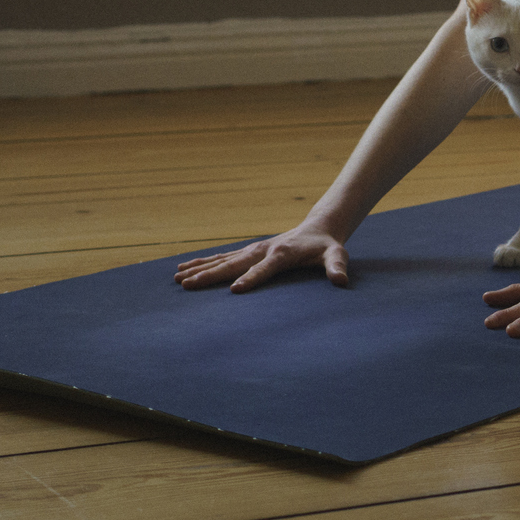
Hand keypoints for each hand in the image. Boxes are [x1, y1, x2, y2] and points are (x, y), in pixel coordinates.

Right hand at [174, 228, 348, 291]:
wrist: (317, 229)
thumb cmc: (327, 247)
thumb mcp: (336, 255)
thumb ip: (337, 267)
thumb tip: (341, 281)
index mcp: (282, 254)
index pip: (263, 269)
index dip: (251, 279)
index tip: (234, 291)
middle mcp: (263, 250)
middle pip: (233, 264)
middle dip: (210, 275)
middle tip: (187, 285)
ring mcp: (253, 250)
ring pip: (223, 260)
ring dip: (200, 269)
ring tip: (177, 278)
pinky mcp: (248, 252)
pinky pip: (223, 258)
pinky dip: (203, 263)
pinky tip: (185, 269)